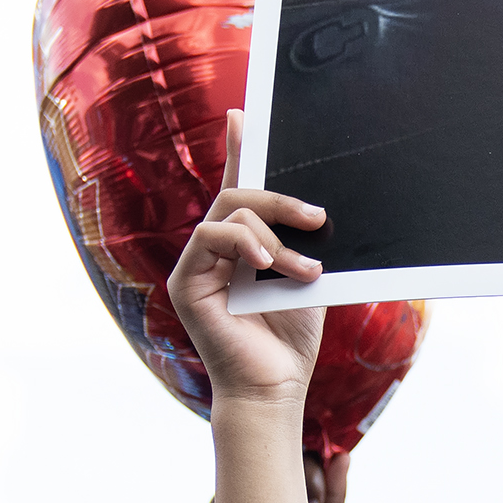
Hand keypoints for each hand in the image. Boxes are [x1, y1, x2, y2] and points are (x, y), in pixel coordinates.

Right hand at [160, 112, 329, 410]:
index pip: (239, 188)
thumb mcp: (307, 278)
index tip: (241, 114)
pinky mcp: (186, 281)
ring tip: (301, 272)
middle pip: (236, 193)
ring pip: (228, 212)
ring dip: (274, 238)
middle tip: (316, 218)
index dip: (240, 149)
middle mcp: (215, 251)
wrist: (276, 388)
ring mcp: (197, 264)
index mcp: (242, 246)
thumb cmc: (292, 340)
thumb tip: (316, 208)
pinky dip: (244, 244)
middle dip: (279, 199)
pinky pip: (210, 235)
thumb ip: (302, 243)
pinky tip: (265, 265)